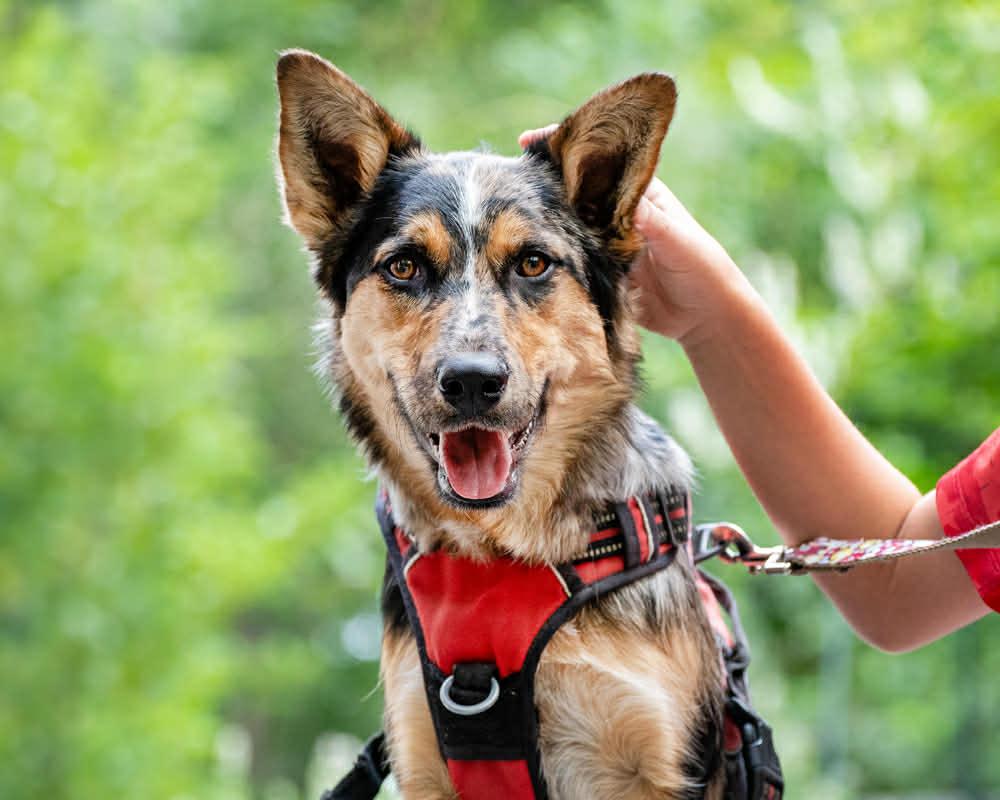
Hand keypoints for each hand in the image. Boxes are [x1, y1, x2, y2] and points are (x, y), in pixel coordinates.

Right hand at [519, 127, 749, 344]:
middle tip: (508, 174)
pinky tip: (524, 250)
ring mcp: (605, 241)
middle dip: (544, 180)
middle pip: (576, 189)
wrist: (704, 316)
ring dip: (542, 216)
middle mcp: (618, 213)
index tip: (532, 141)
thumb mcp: (679, 241)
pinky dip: (549, 252)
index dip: (566, 147)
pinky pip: (570, 256)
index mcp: (640, 193)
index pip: (599, 160)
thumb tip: (623, 199)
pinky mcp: (599, 271)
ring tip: (506, 207)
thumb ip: (652, 221)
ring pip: (568, 222)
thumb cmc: (702, 269)